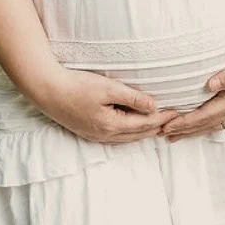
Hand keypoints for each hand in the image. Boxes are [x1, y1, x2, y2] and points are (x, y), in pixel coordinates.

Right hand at [31, 65, 179, 144]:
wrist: (47, 90)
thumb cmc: (76, 85)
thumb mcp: (107, 88)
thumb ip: (132, 97)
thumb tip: (154, 106)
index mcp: (112, 125)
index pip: (145, 124)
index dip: (163, 117)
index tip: (178, 110)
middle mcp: (105, 135)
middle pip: (139, 134)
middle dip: (157, 127)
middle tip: (175, 120)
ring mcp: (96, 136)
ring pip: (128, 138)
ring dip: (145, 132)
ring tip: (160, 125)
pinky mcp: (89, 132)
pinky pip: (117, 137)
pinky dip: (130, 133)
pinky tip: (134, 128)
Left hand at [159, 39, 224, 139]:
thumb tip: (211, 84)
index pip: (205, 115)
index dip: (185, 122)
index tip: (167, 125)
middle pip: (205, 124)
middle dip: (183, 130)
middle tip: (161, 135)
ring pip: (212, 125)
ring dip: (192, 131)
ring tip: (173, 136)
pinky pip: (220, 121)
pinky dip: (205, 126)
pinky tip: (198, 127)